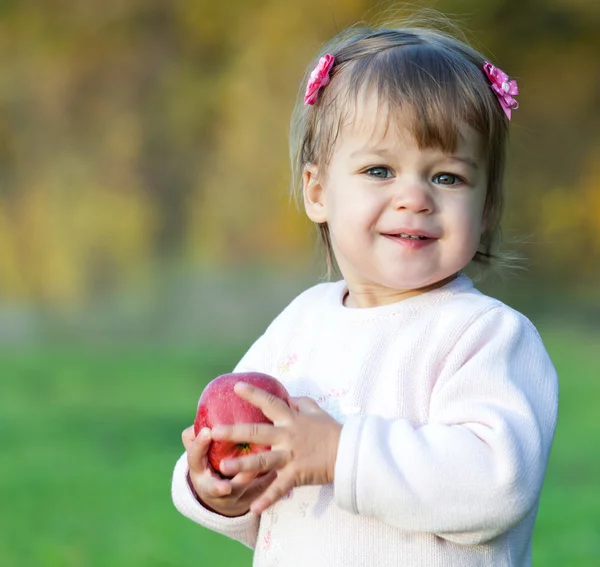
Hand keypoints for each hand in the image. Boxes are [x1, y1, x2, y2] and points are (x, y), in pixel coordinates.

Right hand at [182, 426, 276, 517]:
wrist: (220, 494)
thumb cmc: (208, 461)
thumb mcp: (200, 451)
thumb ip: (197, 435)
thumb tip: (202, 416)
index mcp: (198, 470)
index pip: (194, 458)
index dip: (200, 445)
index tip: (208, 431)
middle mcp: (211, 488)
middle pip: (213, 488)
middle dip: (218, 483)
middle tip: (224, 467)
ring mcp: (230, 497)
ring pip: (240, 490)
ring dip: (249, 477)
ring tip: (259, 464)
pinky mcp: (248, 499)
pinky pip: (258, 492)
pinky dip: (266, 481)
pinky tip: (275, 470)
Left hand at [210, 382, 342, 514]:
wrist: (349, 453)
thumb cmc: (332, 430)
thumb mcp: (317, 411)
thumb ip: (301, 403)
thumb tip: (289, 397)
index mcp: (291, 419)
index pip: (270, 403)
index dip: (253, 394)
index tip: (236, 387)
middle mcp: (287, 436)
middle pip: (257, 433)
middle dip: (234, 432)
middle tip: (213, 432)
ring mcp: (291, 456)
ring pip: (263, 461)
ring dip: (243, 465)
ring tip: (223, 468)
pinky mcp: (297, 474)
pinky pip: (279, 489)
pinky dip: (267, 499)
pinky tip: (253, 508)